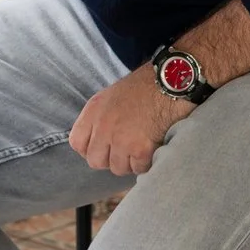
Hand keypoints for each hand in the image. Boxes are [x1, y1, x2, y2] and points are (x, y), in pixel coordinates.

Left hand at [69, 65, 189, 176]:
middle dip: (110, 159)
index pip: (77, 143)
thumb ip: (100, 118)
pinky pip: (139, 169)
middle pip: (95, 161)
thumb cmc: (146, 87)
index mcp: (94, 110)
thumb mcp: (112, 96)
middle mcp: (103, 126)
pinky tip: (154, 147)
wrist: (172, 81)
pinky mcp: (140, 149)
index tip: (104, 148)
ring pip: (118, 168)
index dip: (90, 149)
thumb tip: (97, 141)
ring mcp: (120, 139)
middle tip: (125, 150)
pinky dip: (147, 163)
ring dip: (131, 162)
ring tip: (142, 145)